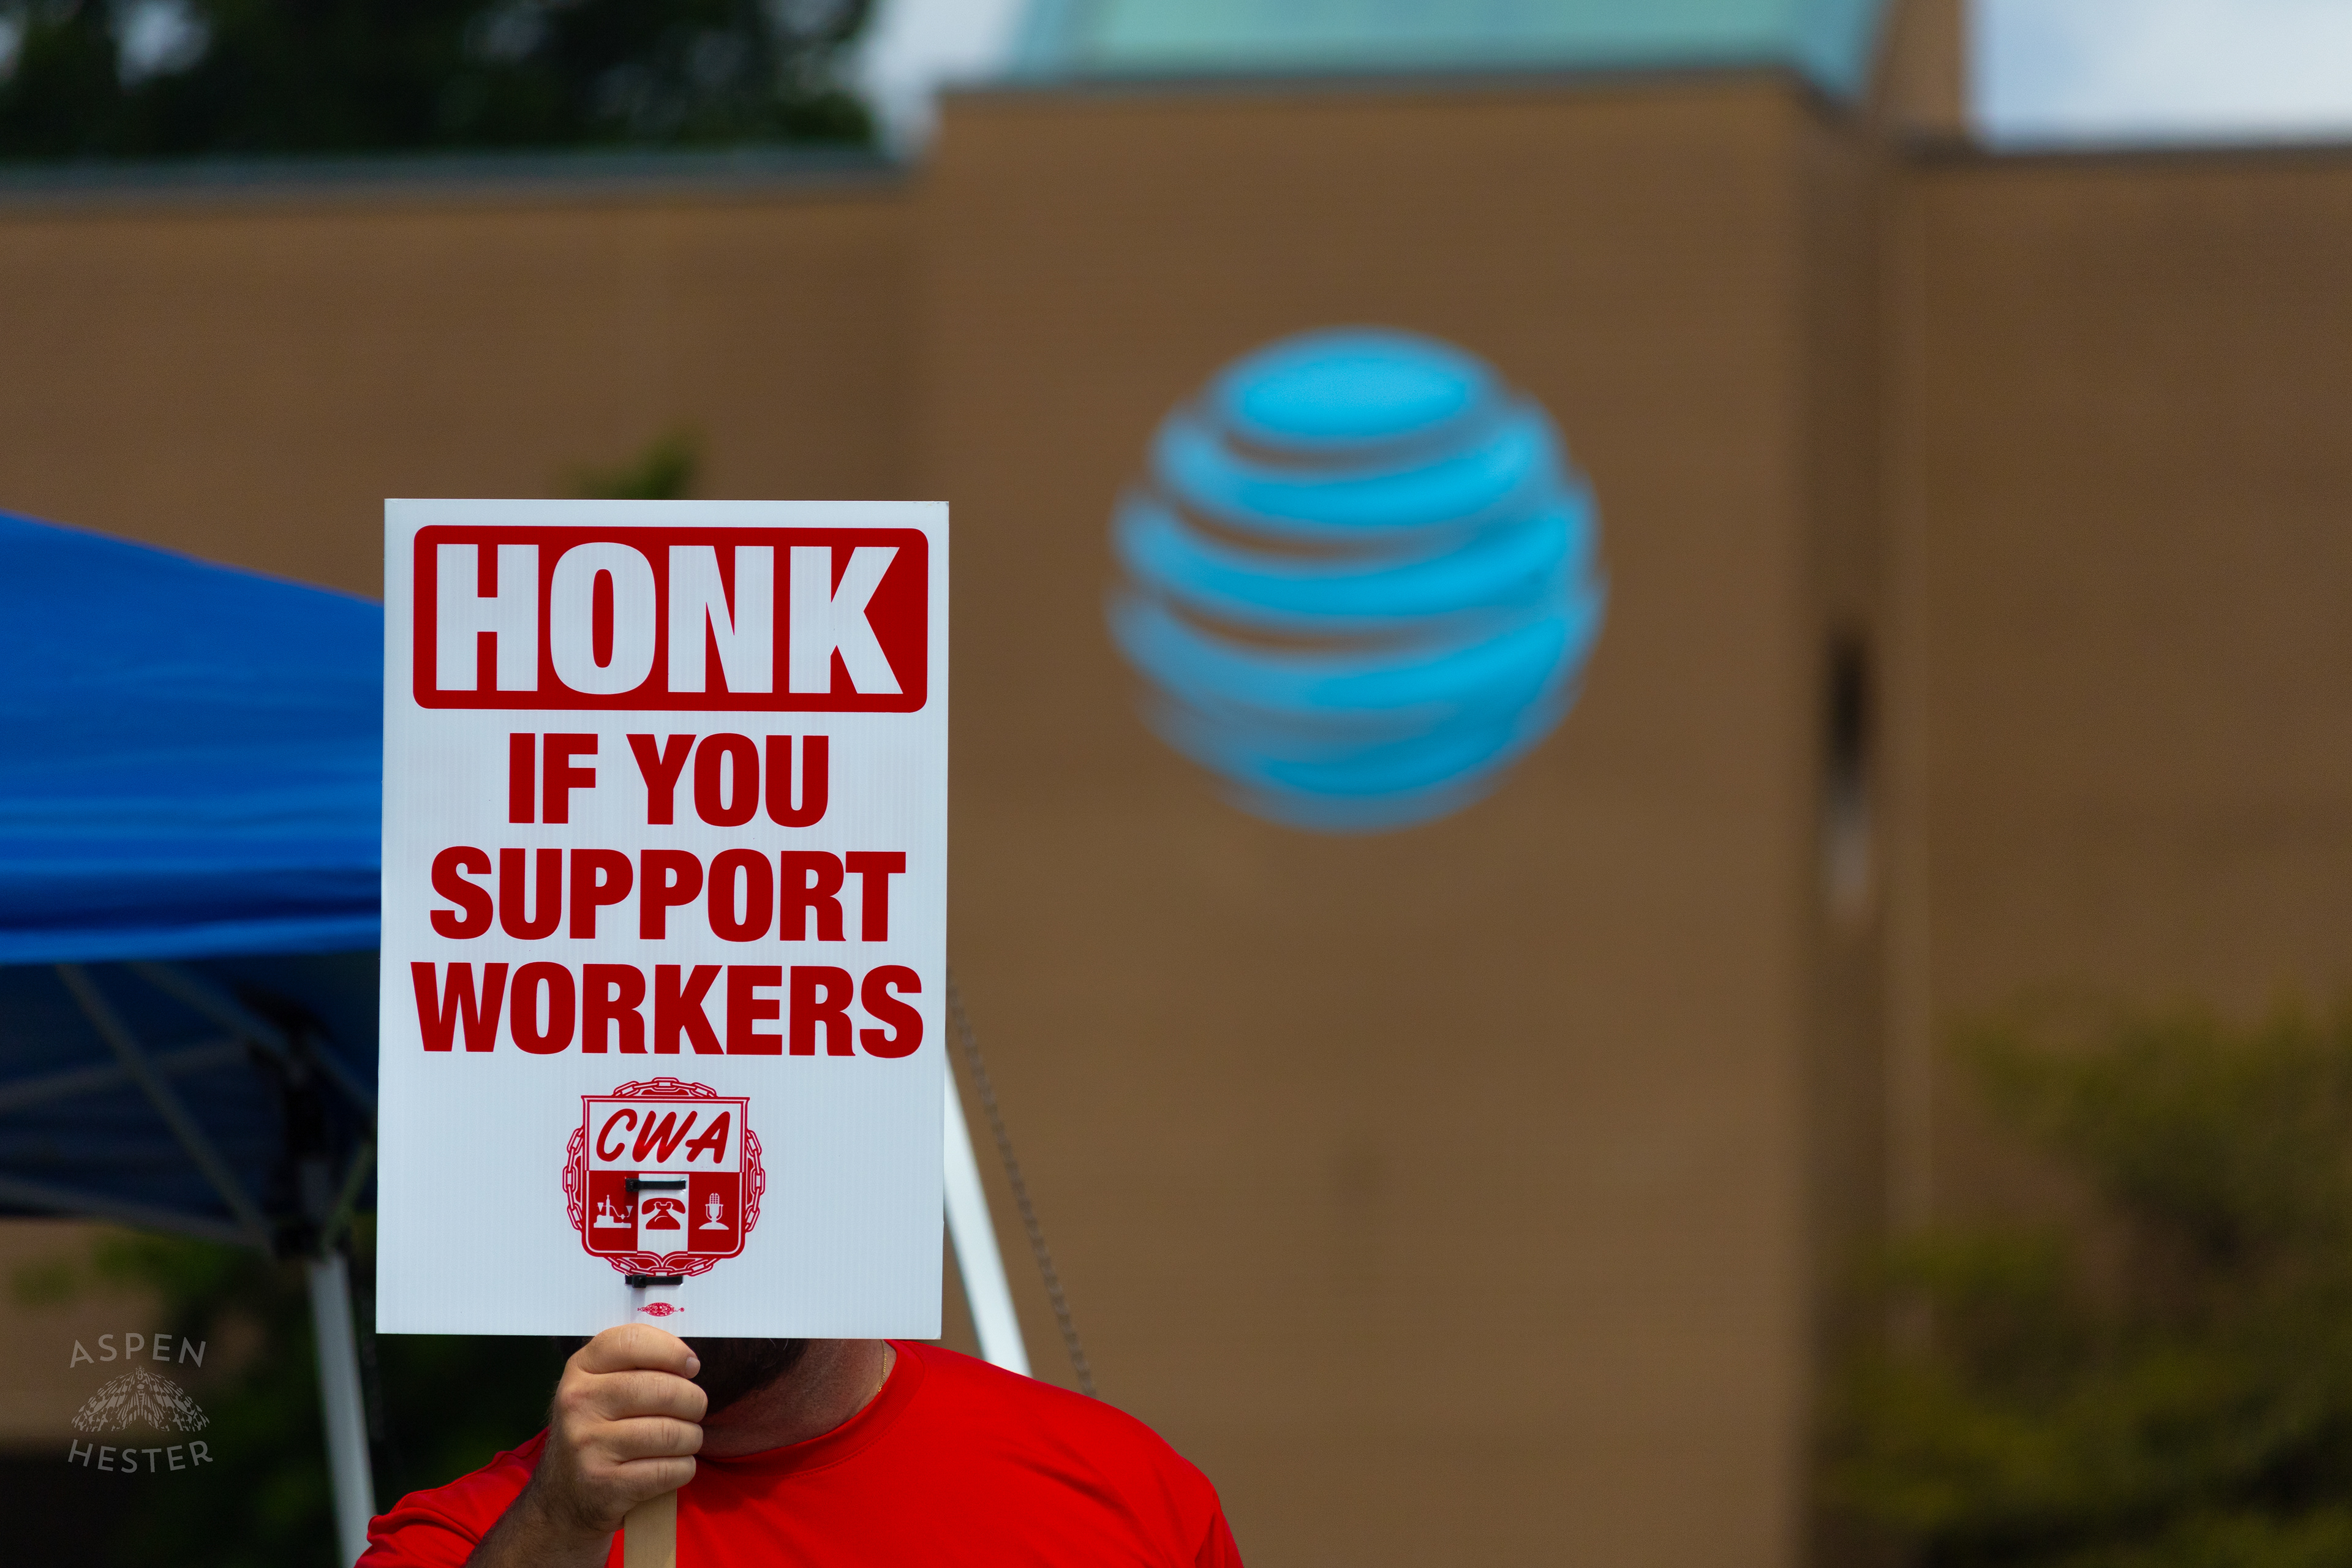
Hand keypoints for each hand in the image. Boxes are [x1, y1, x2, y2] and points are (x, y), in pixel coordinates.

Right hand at [467, 1326, 705, 1567]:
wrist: (563, 1499)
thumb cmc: (596, 1432)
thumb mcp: (599, 1388)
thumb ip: (635, 1366)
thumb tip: (688, 1363)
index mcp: (580, 1370)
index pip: (632, 1341)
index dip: (672, 1351)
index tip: (690, 1367)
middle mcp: (579, 1404)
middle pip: (663, 1389)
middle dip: (693, 1401)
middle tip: (694, 1410)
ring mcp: (589, 1446)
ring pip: (672, 1432)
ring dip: (691, 1438)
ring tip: (684, 1440)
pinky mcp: (606, 1485)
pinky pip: (670, 1470)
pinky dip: (684, 1468)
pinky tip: (673, 1466)